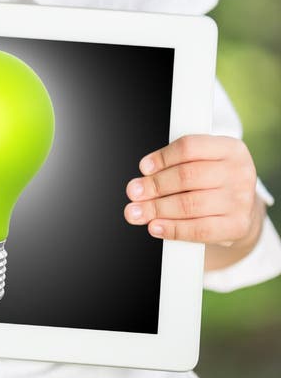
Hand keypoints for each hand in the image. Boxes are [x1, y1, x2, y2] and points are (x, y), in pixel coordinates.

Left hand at [124, 135, 259, 245]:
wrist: (243, 208)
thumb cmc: (215, 180)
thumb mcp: (205, 161)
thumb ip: (176, 165)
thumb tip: (142, 181)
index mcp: (230, 148)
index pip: (190, 147)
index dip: (162, 157)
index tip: (144, 168)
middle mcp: (239, 172)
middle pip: (187, 176)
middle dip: (155, 185)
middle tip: (133, 192)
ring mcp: (241, 201)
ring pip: (190, 204)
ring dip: (157, 209)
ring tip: (137, 211)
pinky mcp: (238, 226)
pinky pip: (199, 230)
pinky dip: (173, 229)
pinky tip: (156, 226)